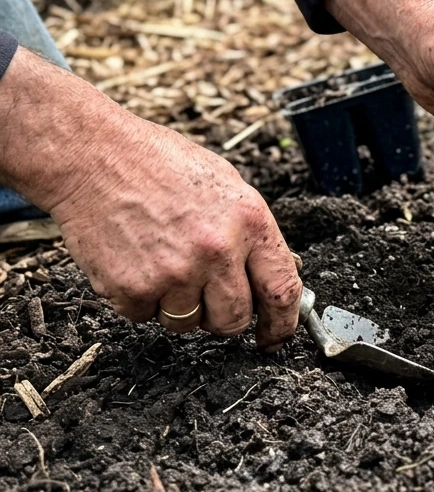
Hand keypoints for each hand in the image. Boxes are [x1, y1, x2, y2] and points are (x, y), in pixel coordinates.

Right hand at [0, 49, 301, 348]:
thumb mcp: (227, 187)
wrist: (93, 155)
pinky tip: (136, 260)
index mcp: (250, 221)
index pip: (282, 289)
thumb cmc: (159, 164)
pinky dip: (141, 299)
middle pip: (234, 319)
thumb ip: (250, 234)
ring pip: (189, 324)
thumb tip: (269, 277)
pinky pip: (146, 317)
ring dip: (179, 305)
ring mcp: (175, 273)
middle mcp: (218, 250)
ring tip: (164, 260)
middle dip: (223, 315)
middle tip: (205, 291)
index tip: (276, 336)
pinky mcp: (133, 289)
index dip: (282, 322)